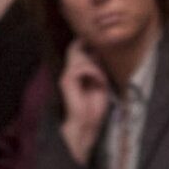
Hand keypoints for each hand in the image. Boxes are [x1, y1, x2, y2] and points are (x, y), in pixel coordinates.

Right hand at [59, 40, 112, 162]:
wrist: (86, 124)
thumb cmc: (93, 107)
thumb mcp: (99, 85)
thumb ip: (97, 70)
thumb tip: (99, 55)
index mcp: (75, 74)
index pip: (74, 51)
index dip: (84, 44)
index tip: (98, 45)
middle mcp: (68, 73)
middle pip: (74, 50)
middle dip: (89, 52)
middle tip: (100, 60)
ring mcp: (66, 76)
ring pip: (81, 59)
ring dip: (96, 67)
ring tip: (102, 80)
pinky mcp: (67, 81)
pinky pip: (82, 68)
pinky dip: (94, 73)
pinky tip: (100, 82)